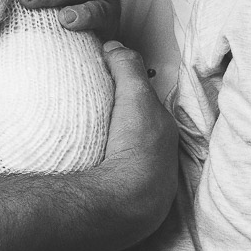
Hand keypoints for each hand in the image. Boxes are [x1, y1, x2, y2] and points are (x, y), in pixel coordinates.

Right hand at [94, 42, 178, 244]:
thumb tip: (114, 46)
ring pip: (127, 153)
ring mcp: (147, 181)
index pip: (147, 102)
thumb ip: (127, 67)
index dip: (129, 89)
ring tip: (87, 138)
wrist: (127, 204)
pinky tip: (87, 165)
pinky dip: (105, 167)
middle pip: (139, 128)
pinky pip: (115, 176)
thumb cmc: (135, 151)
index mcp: (164, 130)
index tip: (107, 82)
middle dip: (122, 119)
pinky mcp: (128, 200)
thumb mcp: (134, 97)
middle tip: (94, 110)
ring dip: (112, 145)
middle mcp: (162, 156)